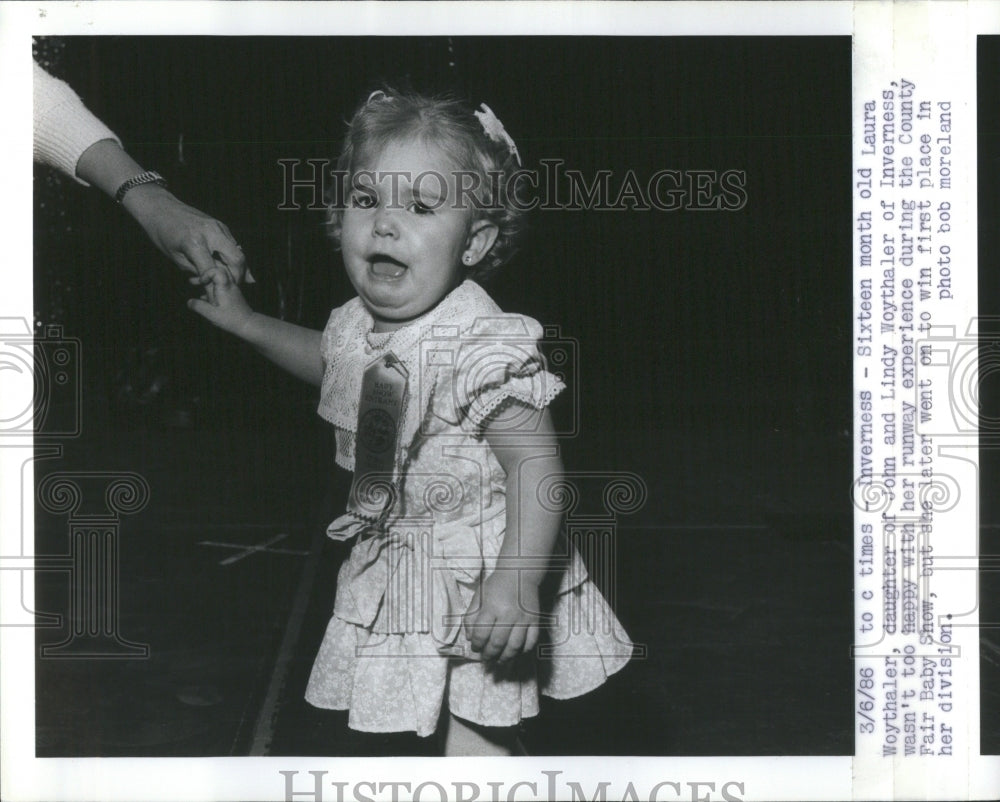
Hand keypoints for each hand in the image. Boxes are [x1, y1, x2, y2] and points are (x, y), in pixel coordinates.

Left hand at [122, 183, 251, 281]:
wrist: (161, 208)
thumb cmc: (163, 234)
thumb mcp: (176, 257)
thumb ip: (196, 270)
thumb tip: (212, 282)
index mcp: (195, 243)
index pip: (214, 271)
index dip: (214, 284)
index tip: (211, 291)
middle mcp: (211, 232)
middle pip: (238, 259)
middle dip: (237, 276)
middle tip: (231, 287)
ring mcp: (219, 227)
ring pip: (239, 252)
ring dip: (237, 267)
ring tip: (229, 278)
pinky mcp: (221, 225)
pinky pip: (233, 244)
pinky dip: (232, 257)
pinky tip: (227, 265)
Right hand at [187, 265, 254, 336]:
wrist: (248, 324)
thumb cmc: (231, 320)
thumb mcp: (212, 315)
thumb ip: (199, 307)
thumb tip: (189, 302)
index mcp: (225, 287)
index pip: (216, 270)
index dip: (207, 273)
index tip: (202, 283)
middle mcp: (230, 286)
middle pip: (218, 272)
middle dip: (206, 276)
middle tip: (196, 282)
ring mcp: (232, 290)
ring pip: (219, 280)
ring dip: (208, 284)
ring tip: (199, 289)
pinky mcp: (232, 296)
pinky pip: (222, 287)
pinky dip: (213, 290)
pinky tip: (205, 299)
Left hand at [463, 569, 540, 663]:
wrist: (520, 572)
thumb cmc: (497, 584)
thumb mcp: (479, 596)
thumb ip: (471, 617)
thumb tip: (470, 638)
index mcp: (491, 607)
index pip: (481, 634)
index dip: (477, 645)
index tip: (475, 648)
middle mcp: (508, 614)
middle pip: (497, 643)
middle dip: (489, 655)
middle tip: (485, 659)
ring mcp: (523, 618)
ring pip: (514, 646)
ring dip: (505, 657)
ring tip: (499, 662)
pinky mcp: (535, 620)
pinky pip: (531, 641)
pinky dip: (523, 651)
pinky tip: (516, 653)